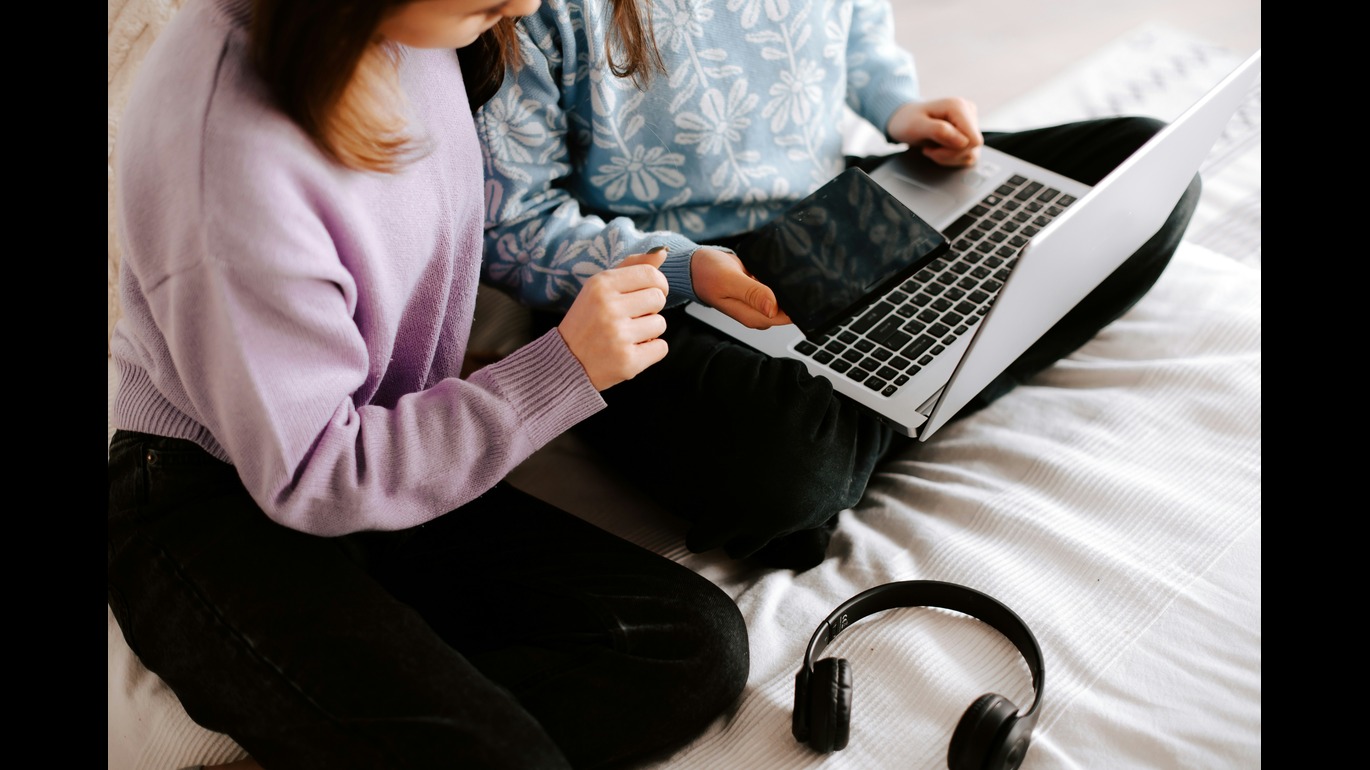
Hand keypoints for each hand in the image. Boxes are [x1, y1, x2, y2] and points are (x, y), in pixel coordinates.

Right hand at [558, 248, 670, 390]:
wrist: (565, 362)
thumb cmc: (588, 320)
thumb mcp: (601, 288)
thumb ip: (632, 267)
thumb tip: (663, 251)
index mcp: (601, 285)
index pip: (651, 274)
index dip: (658, 284)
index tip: (649, 294)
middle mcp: (609, 308)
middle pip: (658, 298)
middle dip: (650, 309)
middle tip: (631, 318)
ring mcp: (618, 336)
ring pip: (660, 324)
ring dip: (649, 331)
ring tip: (627, 335)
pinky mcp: (627, 361)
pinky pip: (661, 348)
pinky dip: (650, 350)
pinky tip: (630, 350)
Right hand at [691, 247, 792, 328]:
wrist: (696, 266)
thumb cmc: (707, 273)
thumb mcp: (728, 280)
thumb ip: (752, 293)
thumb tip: (773, 307)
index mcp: (751, 316)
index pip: (785, 318)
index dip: (796, 305)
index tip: (802, 289)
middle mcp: (757, 312)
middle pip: (788, 309)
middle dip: (794, 294)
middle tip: (795, 275)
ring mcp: (759, 303)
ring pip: (783, 298)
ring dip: (787, 286)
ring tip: (785, 271)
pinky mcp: (759, 292)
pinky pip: (776, 288)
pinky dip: (779, 280)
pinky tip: (777, 271)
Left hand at [886, 97, 982, 167]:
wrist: (905, 120)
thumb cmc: (908, 121)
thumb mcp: (916, 126)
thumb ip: (939, 131)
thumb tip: (963, 141)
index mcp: (959, 107)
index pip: (973, 140)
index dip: (953, 150)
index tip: (931, 146)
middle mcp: (969, 112)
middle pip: (972, 147)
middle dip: (948, 154)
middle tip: (929, 148)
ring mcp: (972, 123)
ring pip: (971, 154)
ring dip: (948, 157)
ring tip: (933, 147)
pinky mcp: (970, 134)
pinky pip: (968, 156)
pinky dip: (951, 158)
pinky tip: (939, 149)